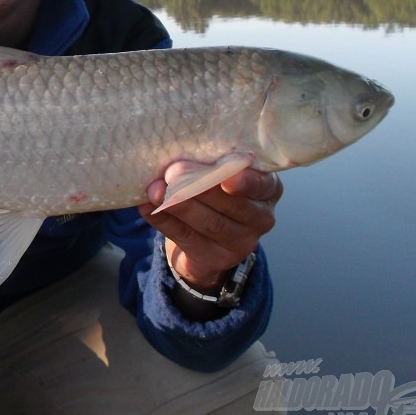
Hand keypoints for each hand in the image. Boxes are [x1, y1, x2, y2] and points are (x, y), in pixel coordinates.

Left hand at [139, 163, 281, 290]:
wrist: (204, 239)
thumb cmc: (214, 192)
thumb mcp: (220, 176)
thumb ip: (209, 166)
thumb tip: (177, 156)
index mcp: (267, 190)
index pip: (263, 185)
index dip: (248, 182)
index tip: (229, 177)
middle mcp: (260, 217)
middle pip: (232, 205)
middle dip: (200, 187)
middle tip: (173, 172)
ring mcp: (239, 242)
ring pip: (210, 223)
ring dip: (180, 205)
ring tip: (156, 190)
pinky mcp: (213, 258)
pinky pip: (186, 238)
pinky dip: (164, 221)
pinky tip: (148, 208)